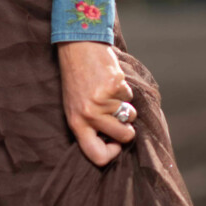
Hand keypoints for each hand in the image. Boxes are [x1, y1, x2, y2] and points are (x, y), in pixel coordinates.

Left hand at [58, 41, 135, 167]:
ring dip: (125, 106)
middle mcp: (89, 115)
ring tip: (109, 93)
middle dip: (128, 130)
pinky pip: (129, 97)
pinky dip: (124, 90)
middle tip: (120, 118)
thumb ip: (89, 127)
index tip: (114, 144)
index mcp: (77, 123)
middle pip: (124, 137)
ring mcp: (103, 101)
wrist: (78, 49)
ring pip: (131, 115)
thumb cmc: (77, 80)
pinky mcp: (115, 86)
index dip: (111, 154)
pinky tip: (110, 81)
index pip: (96, 155)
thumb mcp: (74, 108)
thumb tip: (113, 144)